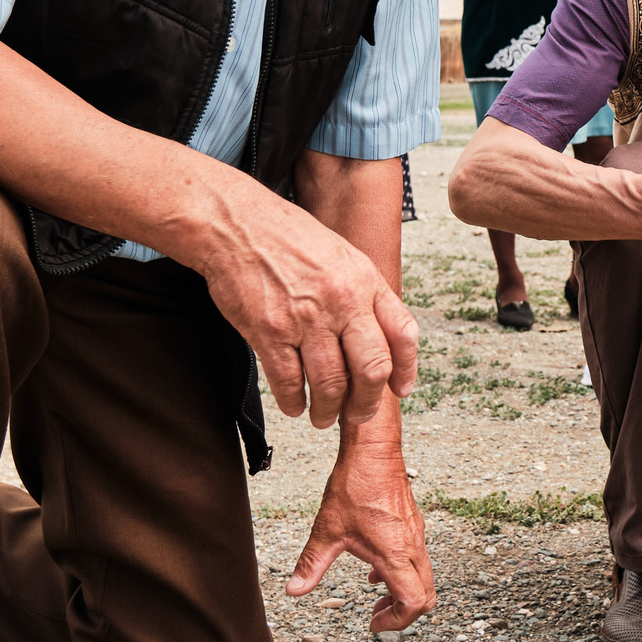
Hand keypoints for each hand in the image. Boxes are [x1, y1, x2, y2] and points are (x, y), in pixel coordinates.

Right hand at [186, 196, 418, 429]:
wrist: (235, 225)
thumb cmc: (286, 236)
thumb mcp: (341, 254)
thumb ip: (363, 292)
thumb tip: (379, 335)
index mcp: (364, 280)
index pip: (402, 333)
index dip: (406, 369)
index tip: (400, 389)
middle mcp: (341, 301)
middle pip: (372, 370)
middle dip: (367, 403)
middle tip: (358, 414)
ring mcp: (306, 319)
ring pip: (331, 385)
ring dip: (329, 411)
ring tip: (323, 416)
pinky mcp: (270, 333)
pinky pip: (289, 384)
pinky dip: (294, 403)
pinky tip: (294, 405)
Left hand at [285, 431, 433, 631]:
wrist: (373, 453)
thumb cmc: (354, 487)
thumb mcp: (327, 531)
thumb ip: (311, 564)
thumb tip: (294, 590)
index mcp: (395, 554)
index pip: (414, 602)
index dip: (397, 622)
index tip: (373, 624)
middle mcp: (412, 548)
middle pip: (426, 596)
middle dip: (403, 614)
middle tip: (376, 616)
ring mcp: (416, 537)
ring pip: (424, 579)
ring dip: (403, 595)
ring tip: (376, 598)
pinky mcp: (413, 527)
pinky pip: (417, 561)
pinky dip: (402, 575)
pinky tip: (375, 571)